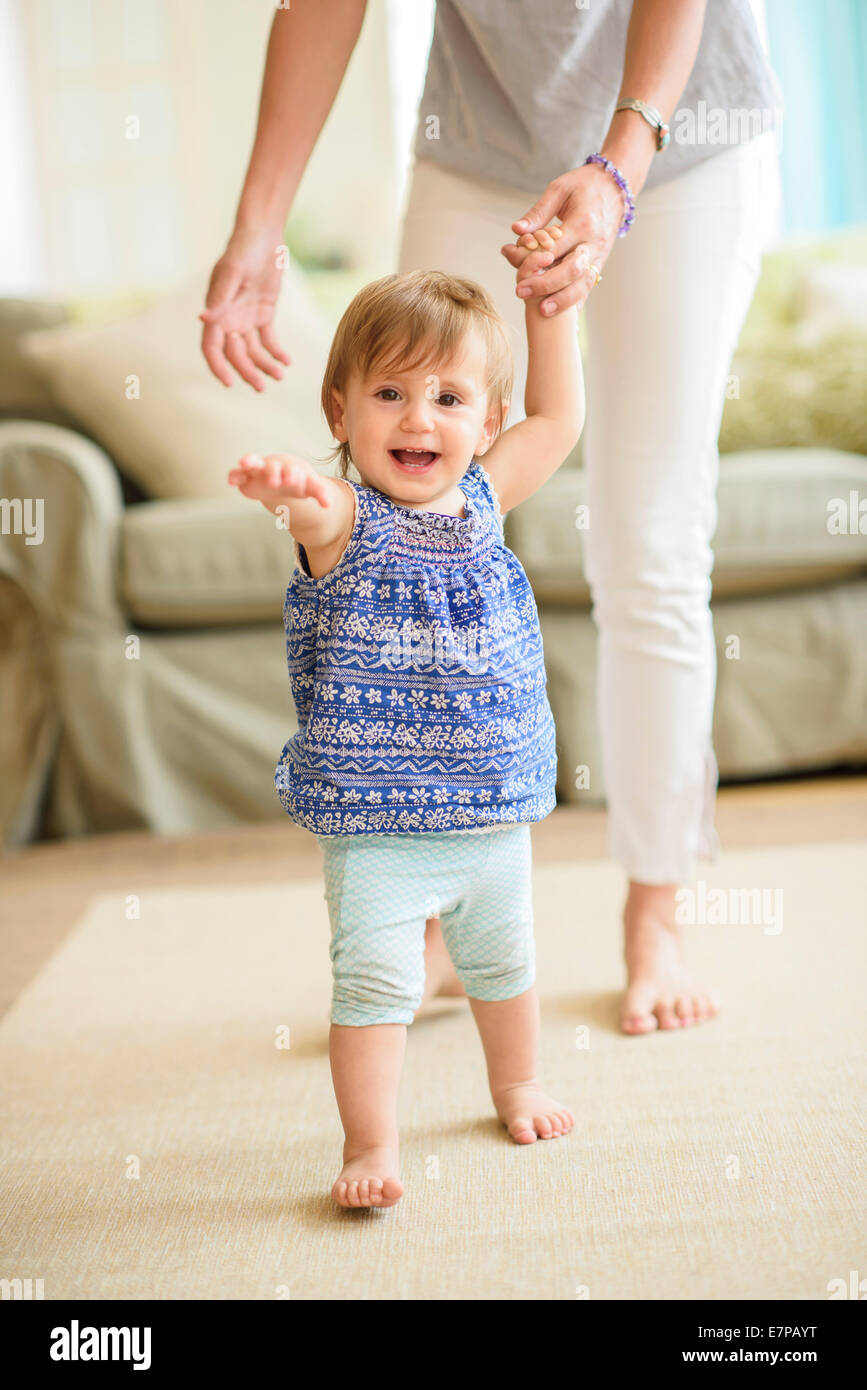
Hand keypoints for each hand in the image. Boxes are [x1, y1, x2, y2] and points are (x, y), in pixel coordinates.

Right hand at [200, 226, 291, 390]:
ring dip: (265, 365)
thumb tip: (203, 320)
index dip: (218, 366)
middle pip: (235, 354)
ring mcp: (246, 318)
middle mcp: (229, 319)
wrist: (263, 235)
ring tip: (280, 375)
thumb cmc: (243, 251)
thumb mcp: (233, 273)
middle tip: (262, 386)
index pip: (212, 347)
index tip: (229, 383)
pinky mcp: (263, 314)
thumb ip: (219, 298)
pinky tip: (287, 361)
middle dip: (247, 371)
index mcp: (216, 312)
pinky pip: (268, 340)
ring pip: (253, 351)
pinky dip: (276, 352)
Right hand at [228, 454, 331, 509]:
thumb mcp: (309, 486)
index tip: (294, 480)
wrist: (284, 477)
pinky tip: (231, 481)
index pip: (291, 471)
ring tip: (245, 462)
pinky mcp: (246, 478)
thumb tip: (329, 506)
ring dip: (250, 462)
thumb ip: (319, 493)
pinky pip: (237, 474)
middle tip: (275, 482)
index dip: (292, 475)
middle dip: (273, 472)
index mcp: (290, 469)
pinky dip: (234, 475)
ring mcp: (258, 471)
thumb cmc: (298, 481)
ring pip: (253, 463)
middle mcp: (273, 467)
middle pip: (272, 466)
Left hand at [500, 162, 624, 314]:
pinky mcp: (599, 264)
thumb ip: (539, 211)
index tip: (516, 268)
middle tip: (521, 292)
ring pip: (583, 284)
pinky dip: (575, 302)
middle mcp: (593, 243)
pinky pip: (588, 287)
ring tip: (543, 311)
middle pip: (572, 270)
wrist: (616, 188)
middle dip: (546, 284)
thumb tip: (517, 230)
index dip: (537, 260)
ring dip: (563, 300)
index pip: (557, 247)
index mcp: (583, 222)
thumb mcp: (559, 189)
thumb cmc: (584, 187)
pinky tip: (563, 318)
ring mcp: (598, 256)